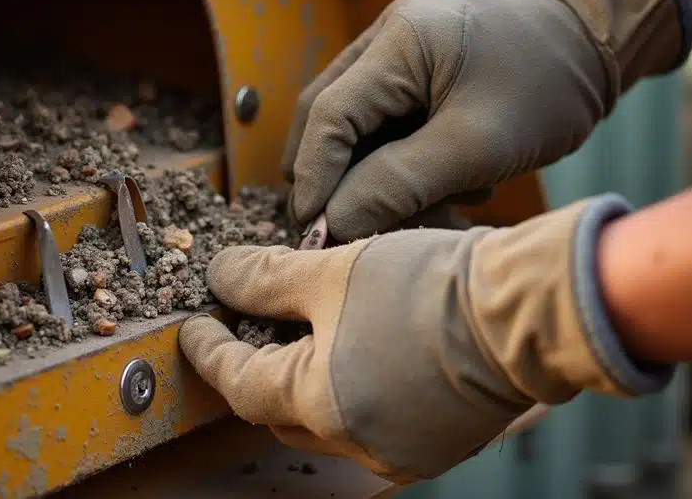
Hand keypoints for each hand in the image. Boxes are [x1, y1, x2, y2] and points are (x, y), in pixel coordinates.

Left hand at [179, 195, 673, 483]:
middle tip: (247, 323)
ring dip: (304, 377)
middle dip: (255, 365)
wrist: (529, 310)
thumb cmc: (432, 288)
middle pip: (278, 406)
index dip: (210, 351)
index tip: (193, 328)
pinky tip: (354, 350)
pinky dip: (348, 388)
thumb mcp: (334, 270)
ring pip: (324, 416)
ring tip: (304, 330)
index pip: (239, 382)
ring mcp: (398, 452)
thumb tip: (223, 275)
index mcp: (319, 404)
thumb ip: (266, 278)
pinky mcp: (433, 444)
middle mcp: (355, 443)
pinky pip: (369, 420)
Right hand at [281, 0, 686, 240]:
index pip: (329, 115)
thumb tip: (334, 223)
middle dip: (331, 178)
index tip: (313, 230)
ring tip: (418, 209)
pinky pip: (382, 124)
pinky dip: (395, 162)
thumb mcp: (477, 146)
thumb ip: (399, 183)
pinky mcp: (412, 71)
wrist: (592, 44)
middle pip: (327, 118)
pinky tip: (440, 188)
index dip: (314, 176)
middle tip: (340, 230)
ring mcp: (396, 53)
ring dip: (368, 174)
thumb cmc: (547, 89)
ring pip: (353, 126)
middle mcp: (386, 38)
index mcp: (400, 41)